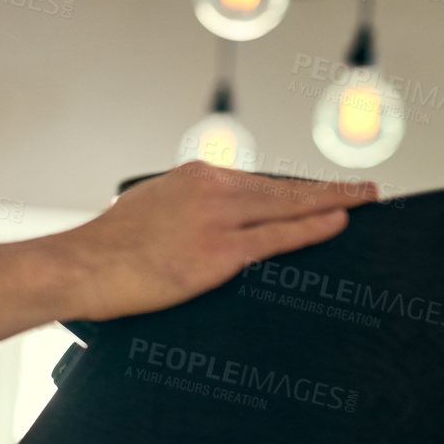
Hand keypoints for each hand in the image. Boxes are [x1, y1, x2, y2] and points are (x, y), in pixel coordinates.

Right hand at [59, 162, 379, 322]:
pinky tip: (337, 224)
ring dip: (332, 203)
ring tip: (363, 202)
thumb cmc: (102, 248)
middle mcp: (210, 190)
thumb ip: (179, 208)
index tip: (315, 190)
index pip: (256, 182)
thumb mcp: (145, 208)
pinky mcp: (219, 253)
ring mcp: (218, 220)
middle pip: (282, 188)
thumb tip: (196, 223)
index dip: (292, 189)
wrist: (80, 266)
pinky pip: (278, 238)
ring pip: (289, 206)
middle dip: (326, 189)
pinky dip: (313, 228)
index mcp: (192, 177)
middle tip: (362, 189)